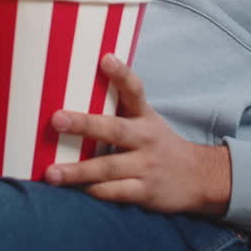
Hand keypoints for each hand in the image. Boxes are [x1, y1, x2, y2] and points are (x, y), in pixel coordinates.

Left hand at [43, 55, 232, 216]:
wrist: (200, 177)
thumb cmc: (158, 144)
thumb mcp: (146, 121)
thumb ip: (120, 109)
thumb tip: (77, 90)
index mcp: (145, 116)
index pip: (135, 90)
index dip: (121, 74)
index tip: (105, 59)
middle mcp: (147, 138)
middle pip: (115, 129)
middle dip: (84, 124)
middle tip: (56, 120)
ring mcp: (147, 166)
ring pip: (109, 167)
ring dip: (78, 170)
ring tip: (51, 173)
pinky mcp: (145, 191)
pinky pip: (115, 192)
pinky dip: (94, 191)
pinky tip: (74, 190)